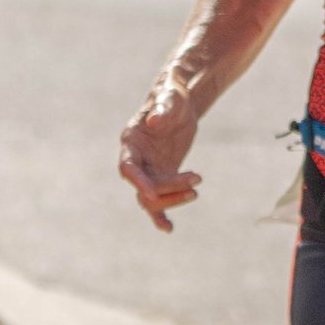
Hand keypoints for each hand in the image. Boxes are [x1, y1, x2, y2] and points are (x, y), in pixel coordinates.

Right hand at [119, 79, 203, 230]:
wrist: (179, 102)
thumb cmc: (171, 95)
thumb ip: (162, 108)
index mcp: (131, 141)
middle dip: (168, 188)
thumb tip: (155, 119)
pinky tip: (168, 228)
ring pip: (152, 197)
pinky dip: (163, 214)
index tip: (151, 192)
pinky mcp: (162, 175)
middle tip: (196, 179)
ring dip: (172, 200)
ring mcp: (148, 170)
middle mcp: (136, 159)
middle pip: (145, 186)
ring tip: (195, 192)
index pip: (128, 168)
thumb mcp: (169, 98)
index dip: (138, 182)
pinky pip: (160, 199)